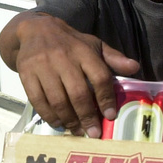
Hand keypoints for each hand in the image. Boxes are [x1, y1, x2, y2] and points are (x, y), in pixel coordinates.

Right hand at [7, 13, 139, 137]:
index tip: (110, 116)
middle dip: (87, 116)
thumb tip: (135, 67)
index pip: (100, 77)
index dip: (106, 98)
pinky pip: (38, 101)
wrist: (35, 30)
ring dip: (69, 120)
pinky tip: (58, 123)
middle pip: (78, 93)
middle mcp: (63, 58)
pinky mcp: (27, 74)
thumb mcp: (93, 44)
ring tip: (77, 130)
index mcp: (84, 51)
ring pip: (58, 100)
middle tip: (93, 132)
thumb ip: (114, 58)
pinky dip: (49, 115)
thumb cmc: (69, 43)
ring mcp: (43, 67)